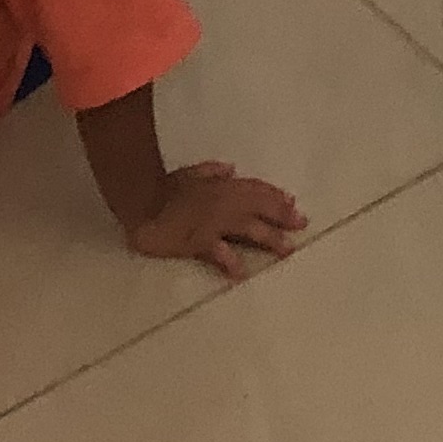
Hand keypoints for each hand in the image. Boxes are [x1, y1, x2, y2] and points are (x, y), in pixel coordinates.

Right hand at [126, 161, 306, 275]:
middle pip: (260, 208)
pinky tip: (242, 273)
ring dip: (270, 239)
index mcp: (222, 186)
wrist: (141, 202)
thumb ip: (211, 171)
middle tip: (302, 224)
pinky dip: (231, 262)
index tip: (292, 203)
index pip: (256, 189)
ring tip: (287, 249)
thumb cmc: (162, 187)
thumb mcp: (189, 172)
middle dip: (282, 216)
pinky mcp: (198, 241)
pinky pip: (219, 252)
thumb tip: (231, 169)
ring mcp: (213, 223)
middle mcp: (224, 203)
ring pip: (249, 229)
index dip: (275, 196)